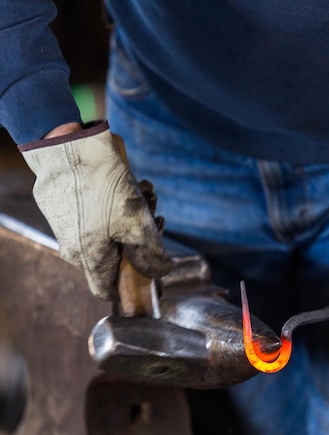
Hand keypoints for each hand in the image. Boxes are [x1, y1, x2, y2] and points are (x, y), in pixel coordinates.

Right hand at [19, 122, 171, 299]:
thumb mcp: (136, 223)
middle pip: (114, 256)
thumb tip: (160, 272)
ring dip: (133, 215)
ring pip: (108, 231)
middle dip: (141, 238)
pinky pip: (94, 214)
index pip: (108, 290)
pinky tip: (130, 183)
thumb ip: (150, 255)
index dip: (133, 285)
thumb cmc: (101, 187)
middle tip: (157, 216)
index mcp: (88, 258)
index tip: (154, 268)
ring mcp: (65, 225)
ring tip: (147, 193)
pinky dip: (115, 203)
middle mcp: (72, 247)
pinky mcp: (62, 204)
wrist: (66, 144)